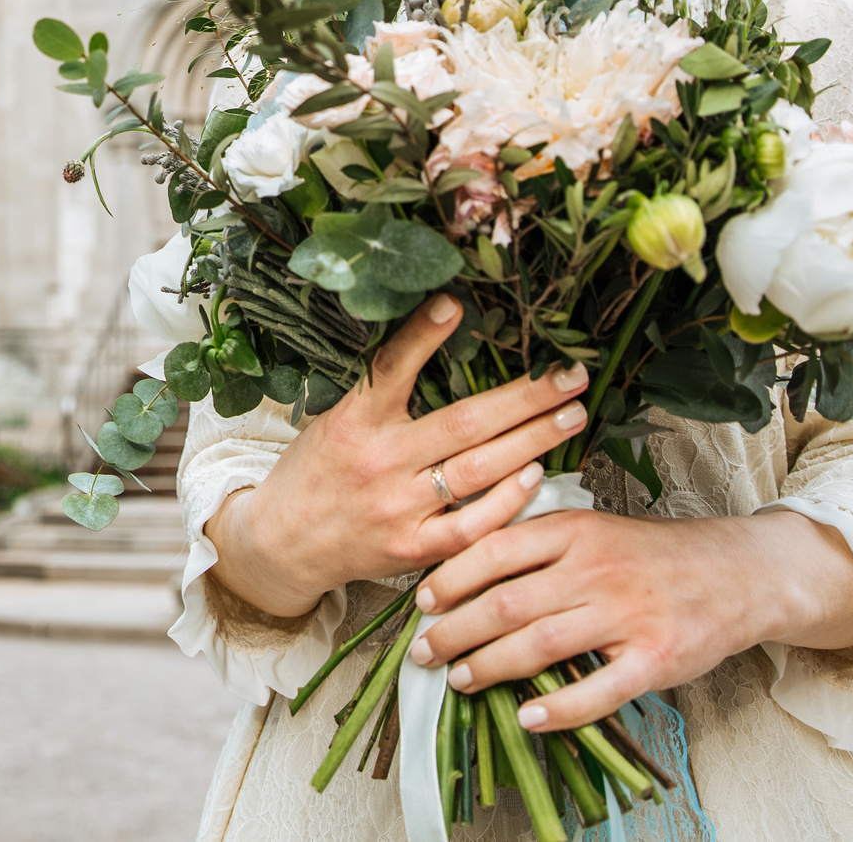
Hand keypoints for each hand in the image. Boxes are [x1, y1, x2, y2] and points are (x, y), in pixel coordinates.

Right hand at [204, 294, 592, 618]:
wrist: (282, 543)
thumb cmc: (315, 472)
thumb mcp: (334, 421)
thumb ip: (381, 395)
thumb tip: (439, 347)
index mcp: (353, 421)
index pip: (390, 368)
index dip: (423, 335)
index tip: (456, 303)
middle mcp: (378, 461)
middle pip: (464, 423)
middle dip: (526, 397)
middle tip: (570, 375)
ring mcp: (397, 508)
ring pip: (479, 470)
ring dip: (533, 440)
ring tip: (571, 416)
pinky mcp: (411, 549)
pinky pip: (471, 526)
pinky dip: (507, 500)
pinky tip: (535, 475)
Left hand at [409, 506, 852, 731]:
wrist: (737, 572)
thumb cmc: (649, 553)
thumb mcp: (591, 527)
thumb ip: (536, 544)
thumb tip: (464, 569)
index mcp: (574, 530)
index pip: (495, 550)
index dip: (450, 578)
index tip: (421, 601)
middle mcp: (596, 569)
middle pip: (507, 603)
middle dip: (455, 630)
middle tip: (423, 650)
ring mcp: (627, 615)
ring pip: (541, 644)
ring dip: (490, 666)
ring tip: (459, 679)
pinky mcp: (655, 659)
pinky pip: (598, 690)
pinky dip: (558, 708)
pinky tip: (526, 718)